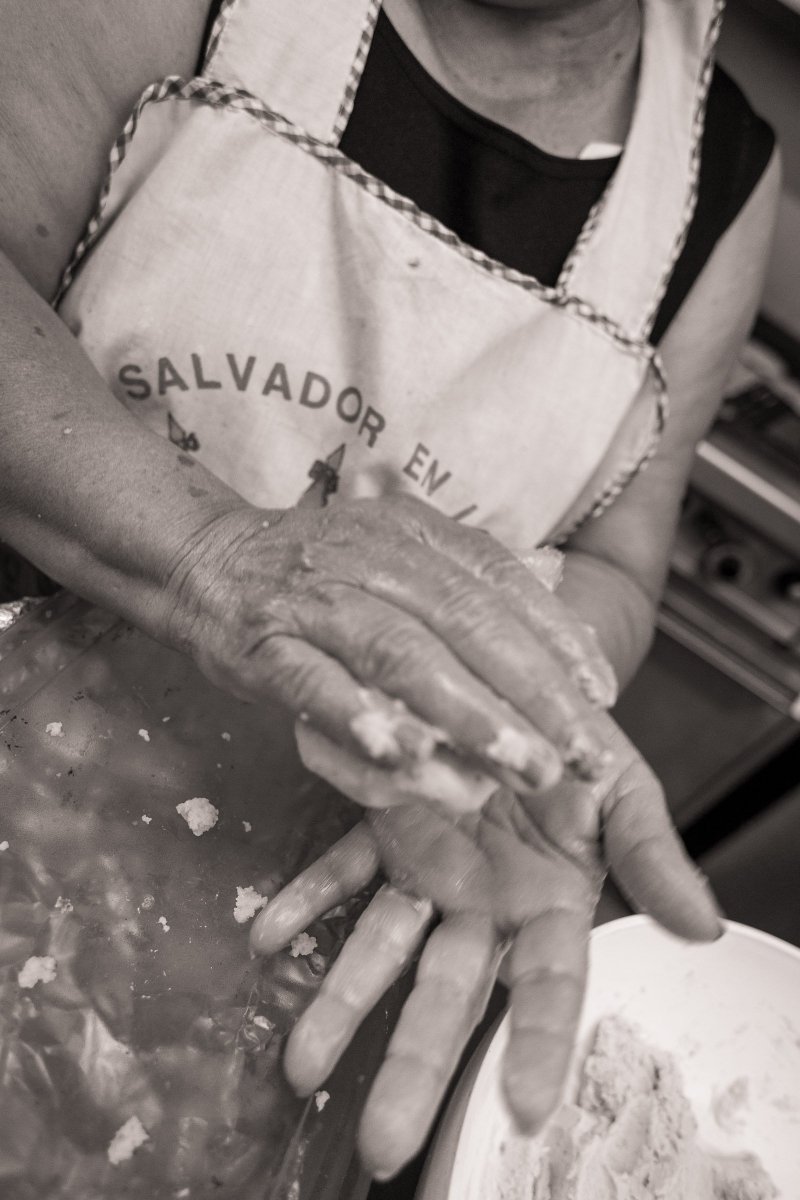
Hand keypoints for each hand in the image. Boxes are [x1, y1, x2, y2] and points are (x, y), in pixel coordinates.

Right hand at [166, 495, 616, 791]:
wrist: (209, 558)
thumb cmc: (321, 569)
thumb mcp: (401, 552)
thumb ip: (470, 579)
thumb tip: (559, 603)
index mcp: (417, 533)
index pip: (501, 583)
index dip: (556, 639)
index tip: (601, 696)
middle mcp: (375, 557)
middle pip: (466, 625)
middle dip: (529, 695)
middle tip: (576, 757)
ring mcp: (317, 598)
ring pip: (402, 656)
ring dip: (464, 715)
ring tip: (516, 768)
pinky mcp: (264, 641)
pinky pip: (314, 683)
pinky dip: (357, 718)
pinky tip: (402, 758)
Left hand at [250, 722, 720, 1179]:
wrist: (521, 683)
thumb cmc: (578, 742)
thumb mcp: (625, 790)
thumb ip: (653, 854)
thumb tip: (704, 926)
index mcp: (550, 903)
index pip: (549, 986)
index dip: (543, 1043)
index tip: (530, 1107)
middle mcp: (482, 902)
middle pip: (449, 993)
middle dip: (415, 1065)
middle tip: (383, 1142)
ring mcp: (427, 870)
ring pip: (383, 946)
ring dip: (341, 1000)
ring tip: (302, 1065)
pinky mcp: (385, 827)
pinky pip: (341, 869)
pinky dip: (307, 900)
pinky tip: (269, 935)